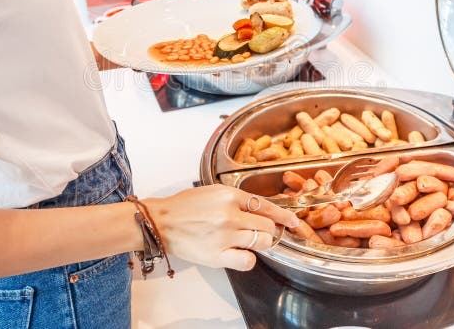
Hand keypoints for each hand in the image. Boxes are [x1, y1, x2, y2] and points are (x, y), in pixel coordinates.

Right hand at [146, 185, 299, 270]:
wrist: (160, 221)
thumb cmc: (183, 207)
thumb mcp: (213, 192)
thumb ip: (236, 199)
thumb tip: (260, 209)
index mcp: (229, 195)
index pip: (265, 205)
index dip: (283, 215)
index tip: (293, 221)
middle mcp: (230, 214)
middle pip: (268, 225)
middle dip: (269, 230)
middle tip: (261, 233)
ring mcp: (225, 236)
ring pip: (262, 242)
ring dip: (260, 243)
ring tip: (248, 242)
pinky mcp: (217, 255)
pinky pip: (248, 261)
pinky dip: (248, 260)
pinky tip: (239, 254)